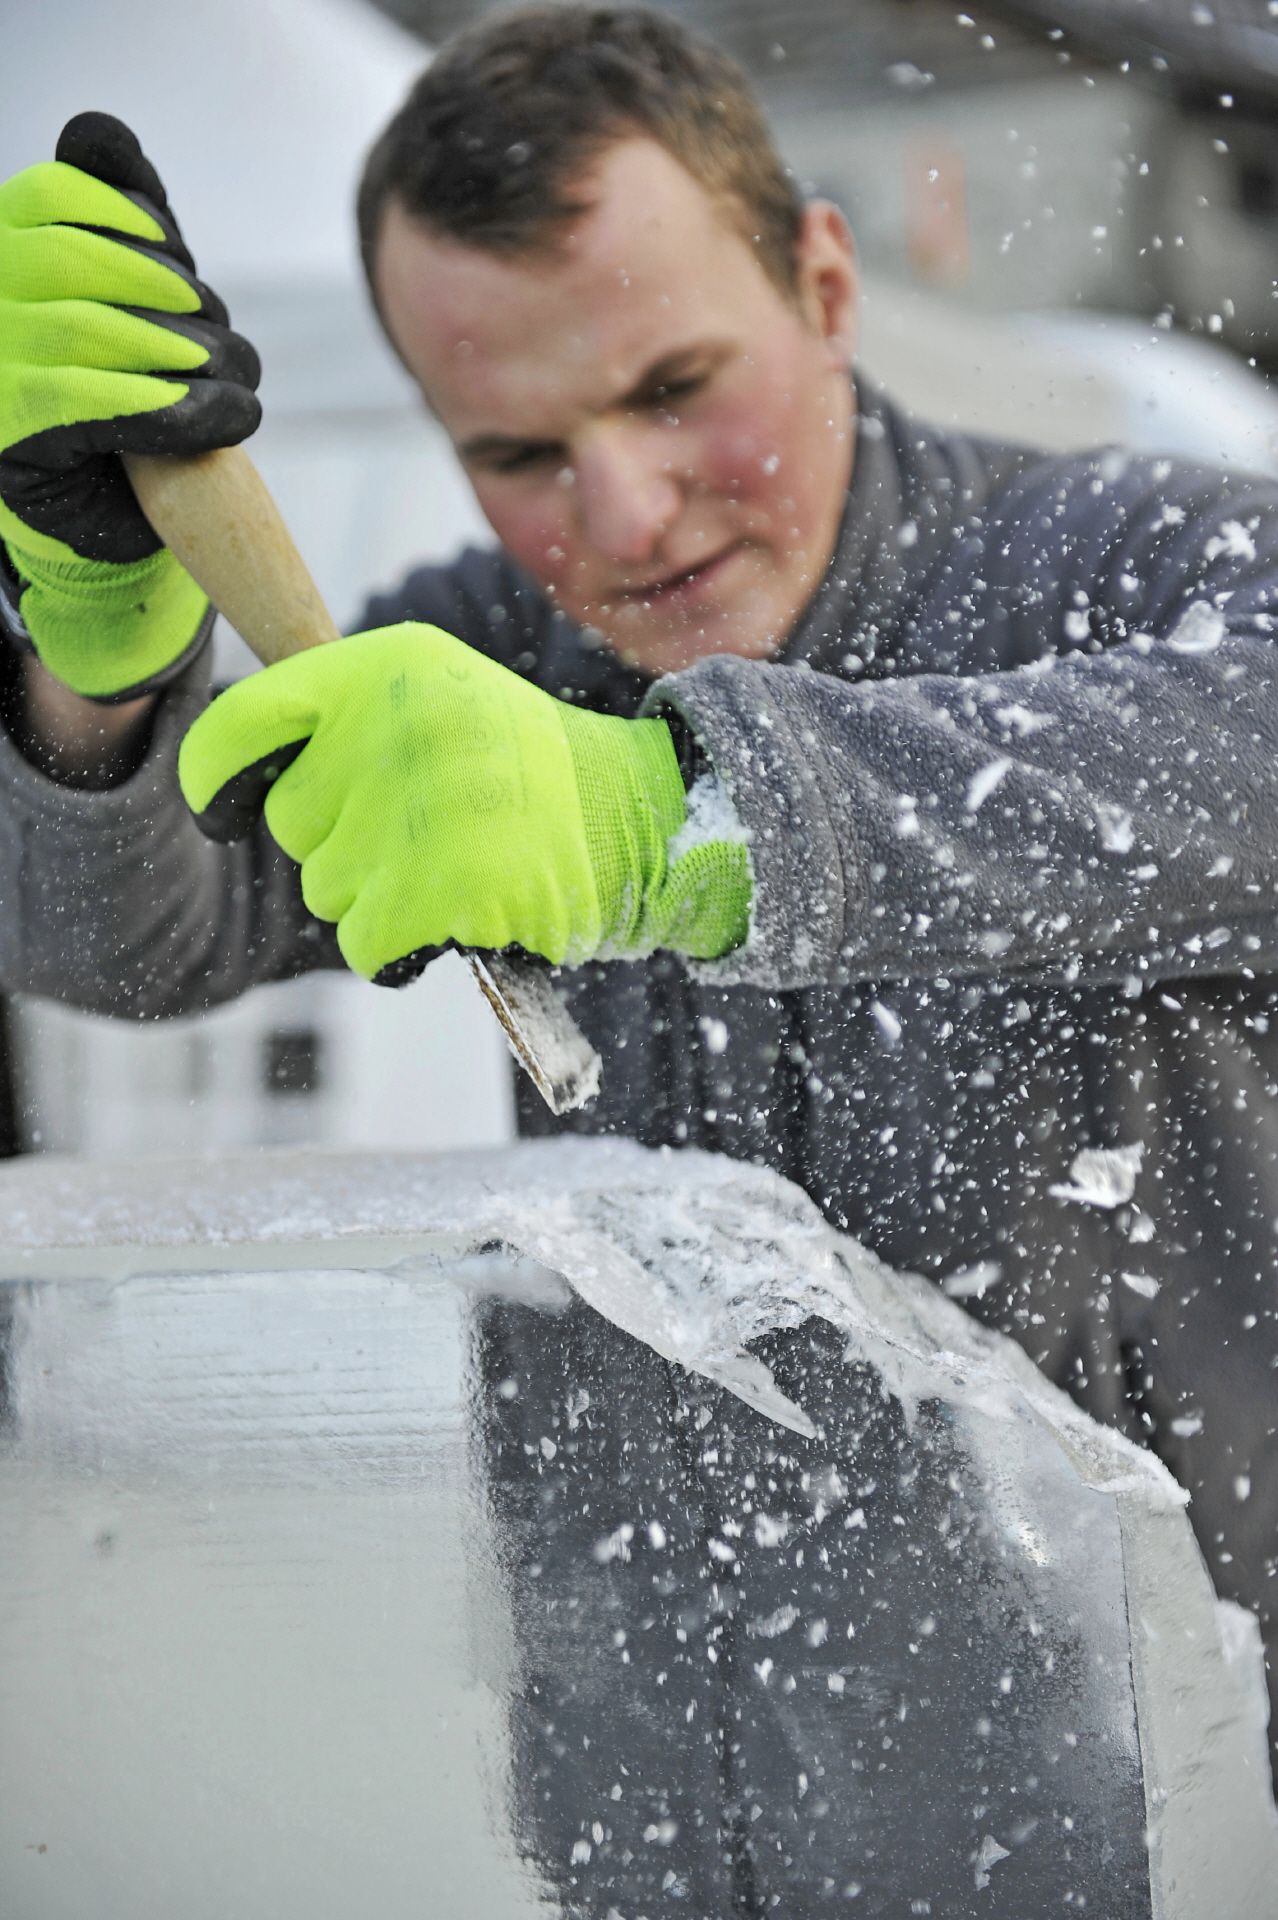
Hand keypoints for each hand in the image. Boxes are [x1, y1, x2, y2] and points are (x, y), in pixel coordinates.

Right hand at [0, 113, 260, 698]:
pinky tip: (227, 419)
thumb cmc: (125, 394)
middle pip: (80, 264)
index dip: (134, 225)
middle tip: (229, 348)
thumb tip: (99, 130)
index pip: (54, 199)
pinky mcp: (12, 438)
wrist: (107, 516)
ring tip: (241, 390)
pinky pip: (94, 404)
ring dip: (190, 358)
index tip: (186, 274)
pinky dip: (175, 410)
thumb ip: (121, 217)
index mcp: (2, 254)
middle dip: (176, 301)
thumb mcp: (133, 296)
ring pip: (94, 331)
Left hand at [177, 623, 751, 980]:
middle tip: (425, 832)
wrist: (646, 822)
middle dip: (342, 844)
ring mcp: (416, 808)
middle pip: (291, 824)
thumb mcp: (444, 700)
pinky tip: (457, 919)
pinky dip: (400, 952)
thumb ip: (352, 720)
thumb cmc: (534, 775)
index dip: (217, 778)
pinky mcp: (438, 888)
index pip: (240, 723)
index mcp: (385, 669)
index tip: (226, 808)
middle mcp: (392, 726)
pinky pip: (365, 946)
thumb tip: (251, 774)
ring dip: (379, 899)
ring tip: (457, 867)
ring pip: (326, 890)